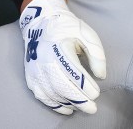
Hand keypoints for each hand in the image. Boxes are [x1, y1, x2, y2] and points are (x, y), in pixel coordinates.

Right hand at [18, 0, 106, 114]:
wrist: (41, 23)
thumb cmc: (68, 28)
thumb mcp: (87, 34)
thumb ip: (96, 55)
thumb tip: (101, 76)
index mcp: (60, 48)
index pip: (74, 72)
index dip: (85, 86)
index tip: (97, 93)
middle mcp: (45, 61)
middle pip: (62, 86)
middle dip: (79, 100)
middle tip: (92, 108)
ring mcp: (36, 70)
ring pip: (52, 94)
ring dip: (69, 103)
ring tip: (83, 108)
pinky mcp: (31, 76)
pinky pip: (42, 96)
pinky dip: (55, 105)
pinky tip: (67, 109)